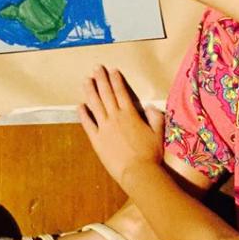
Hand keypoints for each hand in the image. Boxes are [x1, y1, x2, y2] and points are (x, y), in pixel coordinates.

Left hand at [77, 66, 163, 186]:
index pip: (121, 92)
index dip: (116, 80)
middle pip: (106, 94)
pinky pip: (87, 123)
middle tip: (96, 67)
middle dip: (101, 79)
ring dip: (90, 91)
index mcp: (130, 114)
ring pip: (95, 105)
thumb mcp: (158, 133)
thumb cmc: (151, 154)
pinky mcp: (96, 139)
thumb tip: (150, 106)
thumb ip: (155, 117)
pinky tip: (80, 105)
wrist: (137, 172)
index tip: (112, 70)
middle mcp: (115, 117)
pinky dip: (83, 113)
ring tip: (86, 80)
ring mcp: (104, 127)